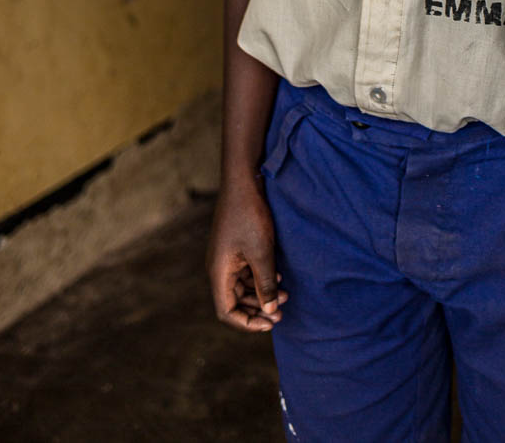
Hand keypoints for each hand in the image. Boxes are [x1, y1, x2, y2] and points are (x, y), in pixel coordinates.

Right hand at [207, 177, 288, 332]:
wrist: (244, 181)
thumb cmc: (250, 216)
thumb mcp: (262, 253)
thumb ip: (266, 284)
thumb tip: (271, 311)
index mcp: (219, 273)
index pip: (227, 312)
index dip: (247, 322)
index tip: (270, 323)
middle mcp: (219, 268)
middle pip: (235, 301)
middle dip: (258, 308)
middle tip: (282, 311)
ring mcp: (226, 257)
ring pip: (242, 287)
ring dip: (262, 292)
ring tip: (285, 292)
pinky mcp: (235, 247)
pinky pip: (245, 271)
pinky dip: (261, 277)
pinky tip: (278, 274)